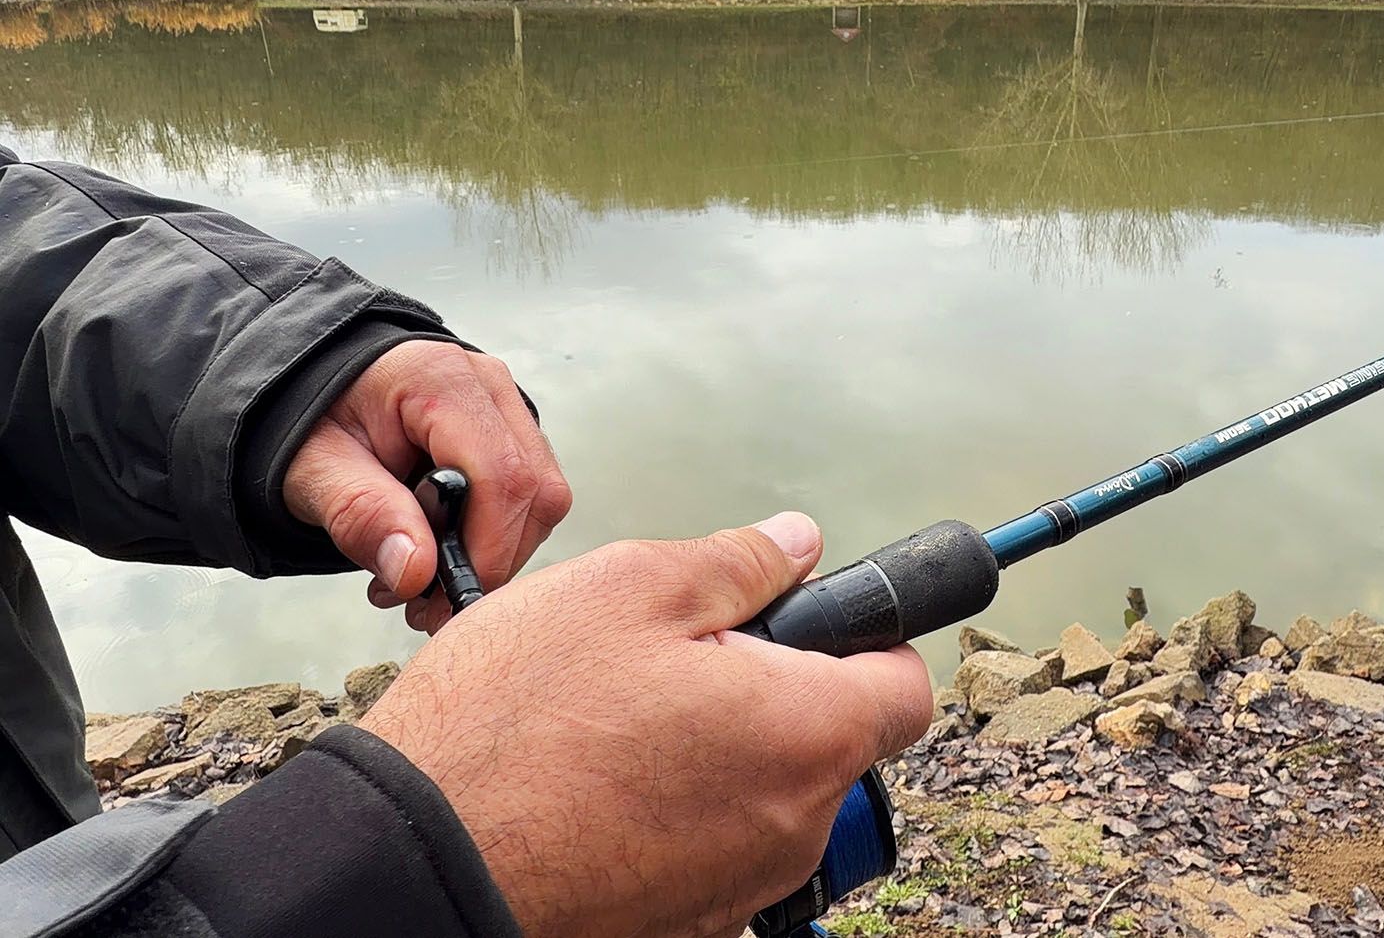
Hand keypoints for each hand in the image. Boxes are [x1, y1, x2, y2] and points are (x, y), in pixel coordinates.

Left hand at [284, 340, 571, 630]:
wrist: (318, 400)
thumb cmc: (313, 423)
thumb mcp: (315, 469)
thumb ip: (362, 515)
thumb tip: (416, 573)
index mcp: (439, 378)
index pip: (500, 472)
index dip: (485, 547)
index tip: (443, 599)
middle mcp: (489, 386)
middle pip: (533, 490)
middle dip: (490, 561)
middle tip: (423, 604)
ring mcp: (509, 409)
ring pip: (543, 500)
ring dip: (495, 555)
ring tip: (423, 580)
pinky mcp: (514, 437)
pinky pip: (532, 498)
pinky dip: (495, 539)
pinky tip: (443, 552)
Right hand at [360, 512, 933, 937]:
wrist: (417, 859)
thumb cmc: (513, 725)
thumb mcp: (628, 588)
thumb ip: (738, 562)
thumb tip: (798, 544)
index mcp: (804, 731)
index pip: (906, 687)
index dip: (871, 640)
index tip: (818, 622)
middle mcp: (792, 823)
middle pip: (835, 739)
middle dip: (780, 689)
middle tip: (683, 658)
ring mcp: (739, 884)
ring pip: (769, 792)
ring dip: (724, 748)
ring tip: (623, 718)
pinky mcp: (686, 921)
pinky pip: (713, 844)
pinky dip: (679, 807)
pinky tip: (603, 778)